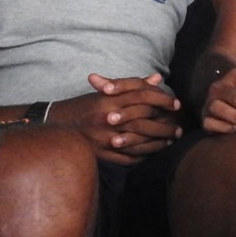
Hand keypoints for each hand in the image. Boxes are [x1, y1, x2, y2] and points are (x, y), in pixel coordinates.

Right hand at [48, 73, 180, 164]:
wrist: (56, 125)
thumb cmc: (85, 107)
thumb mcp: (106, 93)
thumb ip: (133, 86)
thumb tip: (158, 79)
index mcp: (108, 100)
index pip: (142, 96)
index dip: (162, 100)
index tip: (176, 104)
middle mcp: (106, 118)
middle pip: (144, 121)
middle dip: (165, 125)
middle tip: (179, 127)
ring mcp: (103, 138)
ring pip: (139, 141)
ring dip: (158, 142)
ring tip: (170, 140)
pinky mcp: (101, 154)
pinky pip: (129, 157)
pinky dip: (144, 155)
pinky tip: (154, 152)